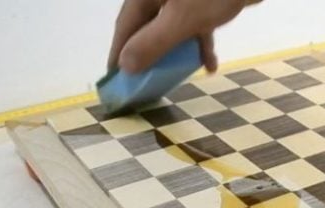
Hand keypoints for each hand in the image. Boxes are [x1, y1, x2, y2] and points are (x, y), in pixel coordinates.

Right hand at [108, 0, 248, 73]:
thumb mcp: (182, 20)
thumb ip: (153, 42)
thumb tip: (125, 66)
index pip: (125, 24)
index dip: (119, 52)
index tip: (114, 79)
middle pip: (147, 27)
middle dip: (148, 55)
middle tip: (143, 82)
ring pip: (172, 28)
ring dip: (176, 53)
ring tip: (174, 77)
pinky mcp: (204, 2)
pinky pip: (196, 25)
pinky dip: (201, 44)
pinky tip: (210, 65)